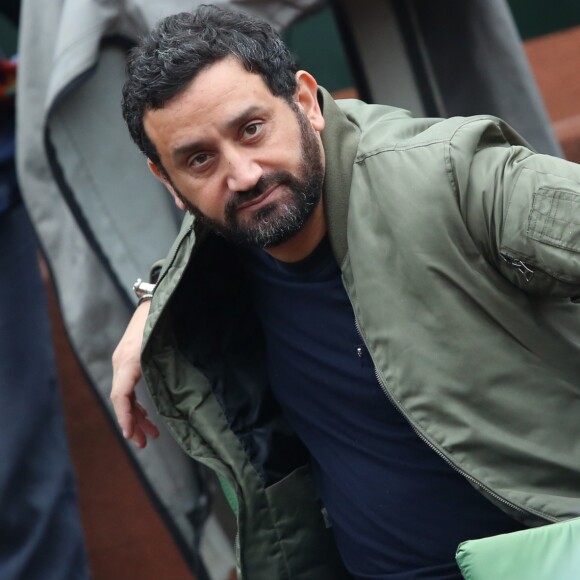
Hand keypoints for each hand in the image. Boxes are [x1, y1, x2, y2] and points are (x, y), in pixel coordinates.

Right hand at [111, 300, 159, 447]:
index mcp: (129, 359)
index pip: (121, 394)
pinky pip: (130, 387)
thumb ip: (166, 367)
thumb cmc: (164, 319)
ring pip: (126, 395)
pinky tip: (149, 416)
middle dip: (133, 423)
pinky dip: (138, 403)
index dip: (125, 416)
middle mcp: (122, 361)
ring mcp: (125, 361)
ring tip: (152, 436)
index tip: (131, 435)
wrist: (159, 298)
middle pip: (122, 399)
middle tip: (144, 444)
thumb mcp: (166, 344)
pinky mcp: (131, 360)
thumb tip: (176, 397)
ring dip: (137, 416)